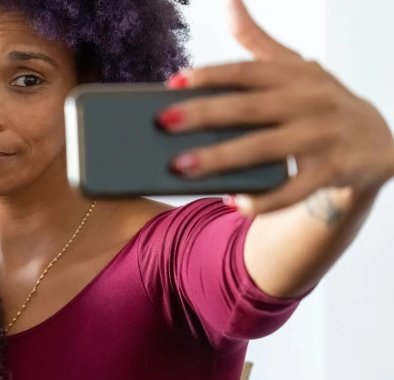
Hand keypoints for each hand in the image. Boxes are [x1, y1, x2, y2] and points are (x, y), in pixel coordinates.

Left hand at [158, 0, 393, 215]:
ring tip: (181, 166)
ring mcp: (324, 134)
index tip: (173, 82)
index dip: (210, 75)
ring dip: (221, 158)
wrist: (380, 143)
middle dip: (203, 114)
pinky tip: (235, 203)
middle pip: (249, 108)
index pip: (247, 71)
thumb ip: (259, 44)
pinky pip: (295, 188)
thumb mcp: (295, 70)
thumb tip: (230, 3)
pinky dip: (265, 198)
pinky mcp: (335, 168)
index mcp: (295, 74)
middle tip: (163, 123)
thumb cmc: (321, 105)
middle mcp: (310, 100)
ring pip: (265, 147)